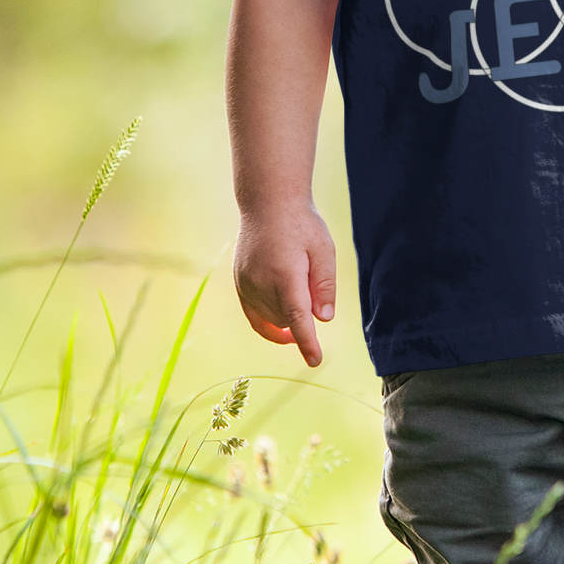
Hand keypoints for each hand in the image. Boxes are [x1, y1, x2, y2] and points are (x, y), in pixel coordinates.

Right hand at [233, 202, 336, 366]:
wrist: (268, 203)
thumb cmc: (302, 224)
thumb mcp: (324, 250)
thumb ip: (325, 286)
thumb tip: (323, 319)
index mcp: (285, 275)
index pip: (297, 319)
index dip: (307, 342)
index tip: (315, 360)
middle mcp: (260, 282)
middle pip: (286, 320)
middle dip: (303, 316)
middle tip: (311, 282)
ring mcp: (245, 284)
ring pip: (271, 319)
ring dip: (287, 316)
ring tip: (296, 280)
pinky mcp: (239, 283)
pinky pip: (254, 315)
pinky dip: (269, 325)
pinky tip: (283, 331)